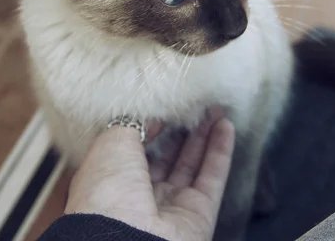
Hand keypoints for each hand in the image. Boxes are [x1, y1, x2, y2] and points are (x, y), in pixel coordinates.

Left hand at [65, 110, 234, 240]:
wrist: (125, 239)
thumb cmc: (108, 192)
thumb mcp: (110, 145)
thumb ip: (133, 125)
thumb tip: (154, 118)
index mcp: (112, 182)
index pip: (133, 151)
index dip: (150, 128)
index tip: (164, 106)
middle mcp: (140, 197)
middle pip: (166, 158)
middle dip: (181, 131)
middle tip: (195, 107)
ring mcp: (171, 207)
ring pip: (192, 165)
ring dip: (204, 136)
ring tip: (214, 109)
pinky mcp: (199, 214)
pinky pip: (213, 177)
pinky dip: (221, 151)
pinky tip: (226, 126)